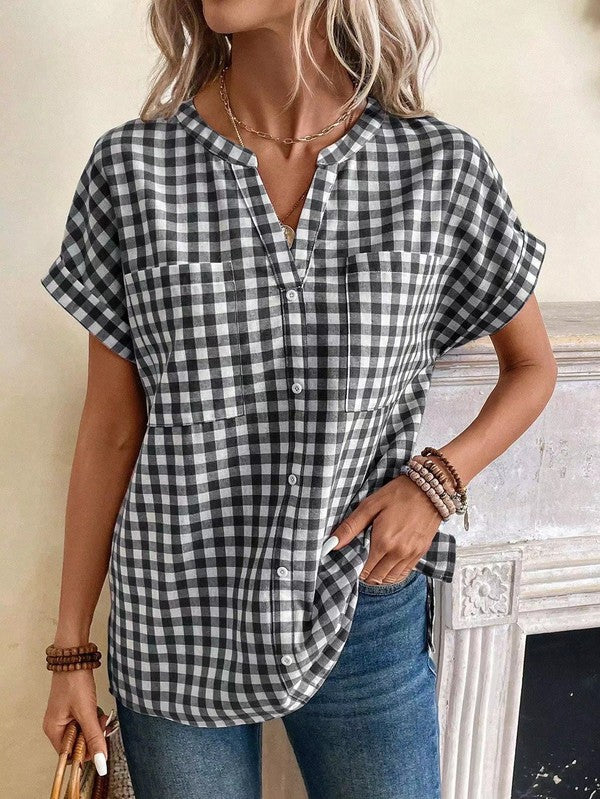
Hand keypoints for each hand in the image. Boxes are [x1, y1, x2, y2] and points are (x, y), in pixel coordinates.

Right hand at [42, 669, 109, 774]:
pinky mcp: (73, 708)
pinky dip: (93, 719)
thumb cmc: (75, 682)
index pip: (69, 754)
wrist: (76, 657)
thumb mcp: (87, 712)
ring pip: (83, 732)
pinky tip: (98, 712)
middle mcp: (57, 726)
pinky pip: (85, 721)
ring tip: (101, 717)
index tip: (99, 743)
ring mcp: (65, 717)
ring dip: (94, 727)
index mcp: (53, 729)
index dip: (85, 752)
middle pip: (77, 744)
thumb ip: (94, 737)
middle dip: (92, 737)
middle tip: (101, 726)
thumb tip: (101, 762)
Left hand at [327, 472, 443, 583]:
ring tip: (371, 565)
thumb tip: (331, 544)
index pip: (364, 570)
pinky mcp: (420, 553)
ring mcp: (411, 555)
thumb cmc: (398, 494)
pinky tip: (386, 564)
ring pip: (390, 579)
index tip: (350, 563)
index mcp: (383, 542)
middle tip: (358, 564)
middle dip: (365, 574)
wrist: (429, 488)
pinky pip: (404, 573)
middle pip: (376, 578)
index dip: (354, 569)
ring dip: (379, 576)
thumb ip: (350, 527)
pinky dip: (393, 573)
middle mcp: (398, 553)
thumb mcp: (370, 505)